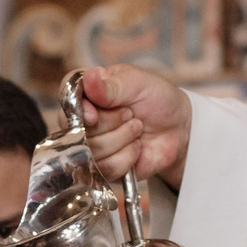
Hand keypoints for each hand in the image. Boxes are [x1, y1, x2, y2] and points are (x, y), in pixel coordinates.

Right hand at [80, 66, 193, 190]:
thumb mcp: (138, 83)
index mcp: (89, 91)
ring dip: (122, 140)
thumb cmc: (157, 99)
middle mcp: (83, 118)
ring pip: (92, 151)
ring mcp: (91, 145)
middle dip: (112, 123)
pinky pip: (105, 169)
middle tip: (131, 114)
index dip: (78, 108)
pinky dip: (127, 158)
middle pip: (78, 129)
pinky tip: (136, 148)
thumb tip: (89, 77)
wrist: (179, 128)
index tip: (94, 114)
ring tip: (137, 129)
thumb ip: (112, 85)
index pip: (67, 96)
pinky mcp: (103, 168)